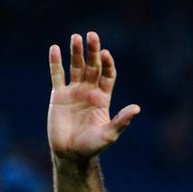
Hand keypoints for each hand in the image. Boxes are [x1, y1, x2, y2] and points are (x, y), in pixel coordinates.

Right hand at [47, 31, 139, 160]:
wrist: (70, 154)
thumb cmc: (92, 146)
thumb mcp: (109, 134)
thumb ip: (122, 120)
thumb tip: (137, 108)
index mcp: (103, 98)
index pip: (107, 75)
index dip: (107, 64)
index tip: (106, 54)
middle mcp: (89, 92)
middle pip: (92, 67)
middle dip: (92, 52)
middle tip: (92, 36)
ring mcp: (73, 92)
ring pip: (75, 67)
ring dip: (76, 52)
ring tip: (75, 37)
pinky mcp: (58, 96)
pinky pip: (57, 75)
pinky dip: (55, 62)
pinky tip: (55, 48)